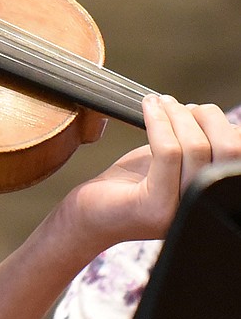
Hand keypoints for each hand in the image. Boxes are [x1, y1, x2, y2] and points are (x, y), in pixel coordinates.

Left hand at [65, 95, 240, 248]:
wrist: (92, 214)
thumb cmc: (132, 185)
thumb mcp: (173, 164)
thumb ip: (198, 147)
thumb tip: (220, 120)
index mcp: (213, 196)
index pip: (238, 156)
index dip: (228, 128)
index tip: (204, 112)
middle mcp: (203, 209)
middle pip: (228, 151)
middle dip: (208, 118)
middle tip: (183, 107)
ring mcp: (181, 211)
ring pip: (196, 147)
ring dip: (178, 115)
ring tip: (162, 104)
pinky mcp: (156, 207)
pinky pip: (167, 152)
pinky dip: (159, 121)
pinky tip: (149, 107)